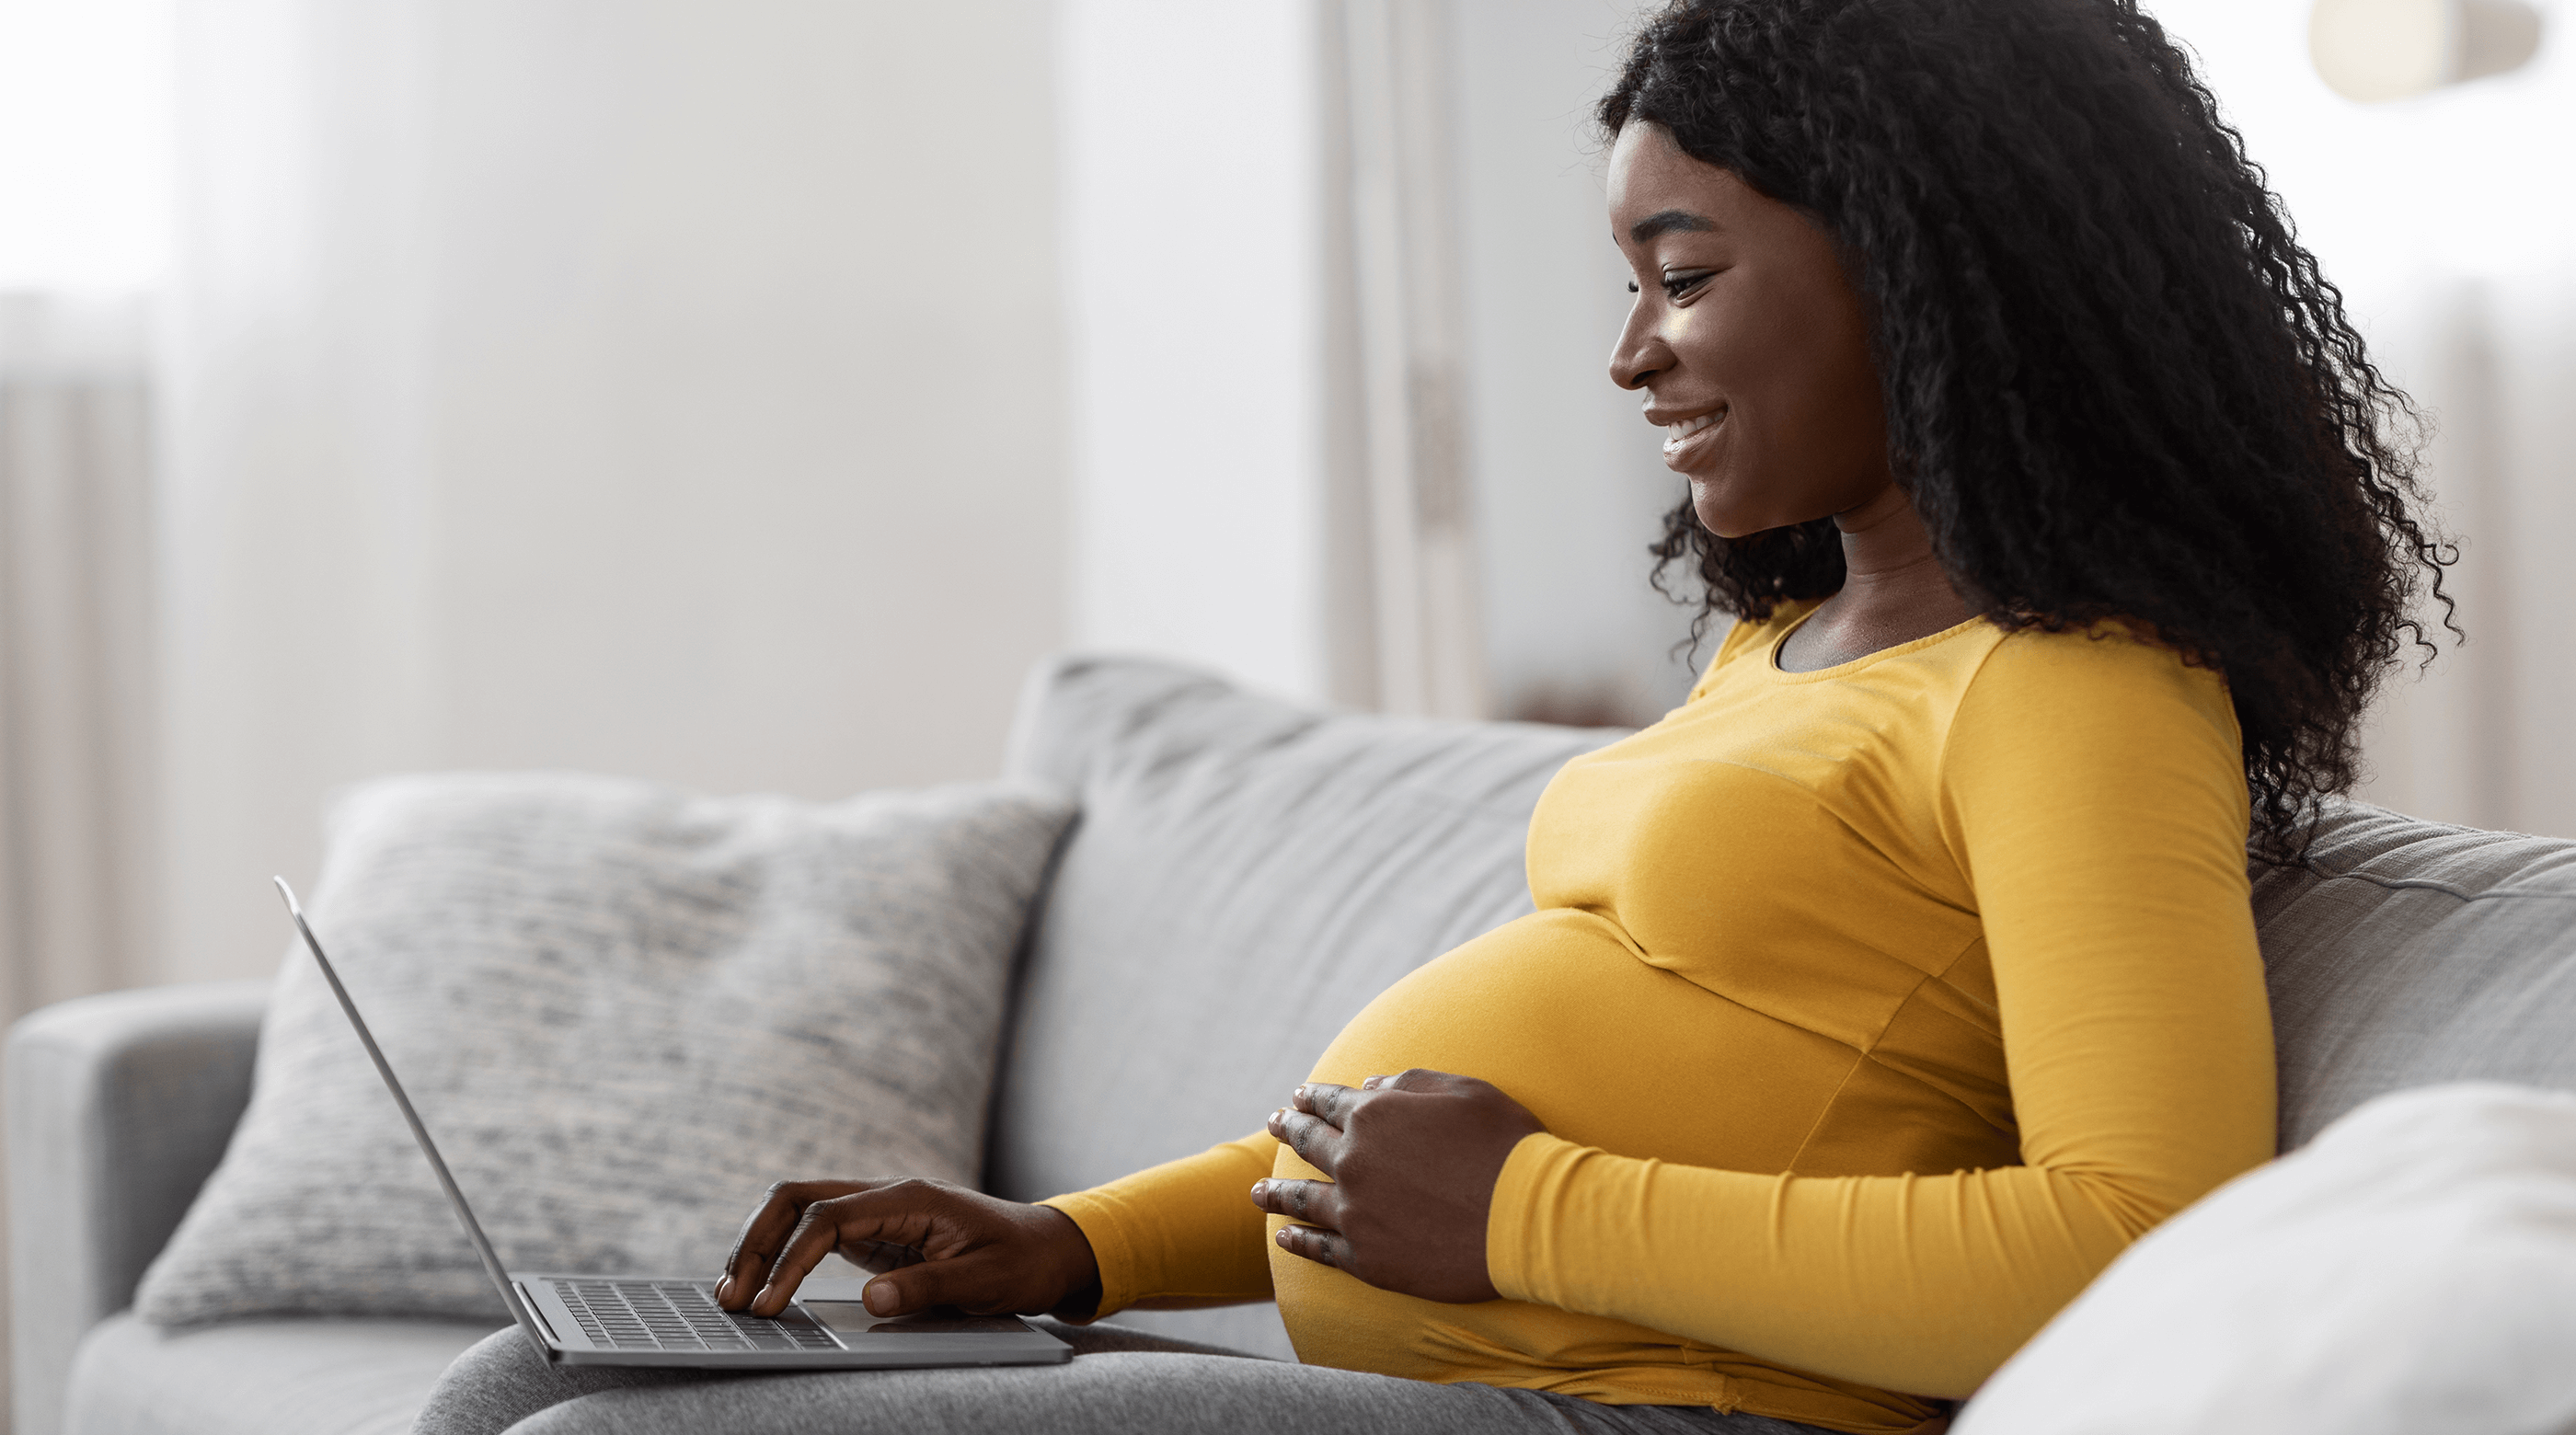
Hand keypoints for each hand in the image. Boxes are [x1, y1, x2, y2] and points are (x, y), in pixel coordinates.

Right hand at [714, 1177, 1100, 1320]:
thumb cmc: (1020, 1261)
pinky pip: (813, 1231)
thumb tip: (873, 1300)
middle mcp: (885, 1195)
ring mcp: (877, 1211)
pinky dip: (781, 1253)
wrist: (1047, 1249)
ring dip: (760, 1244)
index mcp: (909, 1199)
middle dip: (754, 1242)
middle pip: (796, 1197)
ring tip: (733, 1292)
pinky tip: (763, 1284)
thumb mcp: (983, 1281)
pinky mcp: (874, 1232)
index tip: (769, 1304)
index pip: (826, 1217)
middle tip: (731, 1296)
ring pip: (798, 1208)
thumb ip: (928, 1287)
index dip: (789, 1260)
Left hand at [1253, 1069, 1544, 1303]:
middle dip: (1289, 1130)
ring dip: (1276, 1193)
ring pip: (1302, 1200)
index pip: (1330, 1102)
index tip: (1298, 1097)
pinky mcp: (1367, 1259)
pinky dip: (1298, 1241)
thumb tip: (1369, 1083)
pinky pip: (1321, 1249)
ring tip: (1256, 1192)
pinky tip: (1284, 1237)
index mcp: (1375, 1115)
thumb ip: (1411, 1083)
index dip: (1312, 1098)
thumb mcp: (1465, 1091)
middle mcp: (1354, 1162)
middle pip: (1308, 1144)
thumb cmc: (1507, 1146)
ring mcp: (1356, 1214)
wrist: (1529, 1220)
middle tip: (1274, 1125)